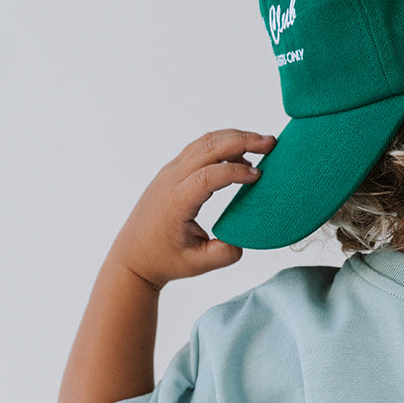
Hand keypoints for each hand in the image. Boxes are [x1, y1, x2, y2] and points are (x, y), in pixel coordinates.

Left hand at [107, 129, 275, 290]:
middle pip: (208, 148)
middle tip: (270, 143)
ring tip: (261, 143)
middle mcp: (171, 180)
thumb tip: (242, 240)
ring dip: (234, 137)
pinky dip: (222, 144)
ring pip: (204, 142)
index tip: (258, 176)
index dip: (236, 172)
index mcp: (176, 201)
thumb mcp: (196, 264)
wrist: (133, 256)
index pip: (208, 175)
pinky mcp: (173, 171)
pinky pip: (199, 148)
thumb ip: (223, 254)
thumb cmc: (163, 259)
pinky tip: (242, 154)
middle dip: (242, 140)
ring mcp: (170, 172)